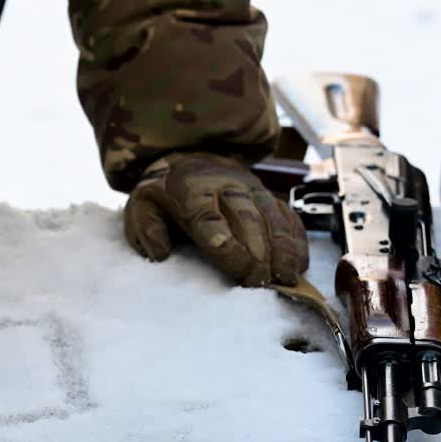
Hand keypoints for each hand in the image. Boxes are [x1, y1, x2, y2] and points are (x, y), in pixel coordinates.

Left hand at [123, 152, 308, 286]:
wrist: (187, 159)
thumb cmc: (164, 196)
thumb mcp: (141, 208)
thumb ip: (146, 229)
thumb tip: (160, 252)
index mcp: (188, 192)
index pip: (208, 218)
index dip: (225, 243)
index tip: (238, 266)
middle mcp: (224, 186)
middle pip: (245, 218)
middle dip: (256, 251)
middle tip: (260, 282)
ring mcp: (250, 189)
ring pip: (271, 216)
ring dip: (281, 247)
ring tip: (285, 277)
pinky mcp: (268, 195)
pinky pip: (286, 215)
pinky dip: (296, 240)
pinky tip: (298, 264)